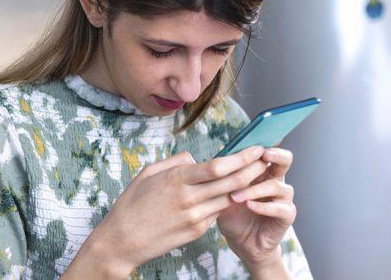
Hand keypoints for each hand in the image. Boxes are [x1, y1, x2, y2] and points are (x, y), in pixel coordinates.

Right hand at [64, 146, 268, 278]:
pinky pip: (218, 212)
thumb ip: (175, 163)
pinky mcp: (196, 231)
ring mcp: (195, 217)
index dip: (242, 157)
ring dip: (247, 186)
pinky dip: (227, 201)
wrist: (123, 241)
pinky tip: (236, 193)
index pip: (218, 167)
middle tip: (267, 158)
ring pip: (230, 199)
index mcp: (177, 180)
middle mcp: (189, 199)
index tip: (256, 148)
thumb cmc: (131, 204)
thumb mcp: (148, 173)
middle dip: (254, 169)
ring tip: (259, 174)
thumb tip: (195, 160)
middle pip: (232, 182)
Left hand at [216, 146, 296, 268]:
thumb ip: (221, 177)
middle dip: (276, 155)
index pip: (268, 152)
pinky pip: (281, 208)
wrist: (242, 242)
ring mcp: (283, 199)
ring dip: (255, 189)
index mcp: (261, 173)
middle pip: (285, 161)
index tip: (253, 142)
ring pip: (278, 186)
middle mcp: (275, 182)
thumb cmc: (232, 214)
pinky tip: (249, 206)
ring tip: (235, 196)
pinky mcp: (286, 216)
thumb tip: (200, 160)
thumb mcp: (223, 193)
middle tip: (264, 155)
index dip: (263, 144)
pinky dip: (264, 206)